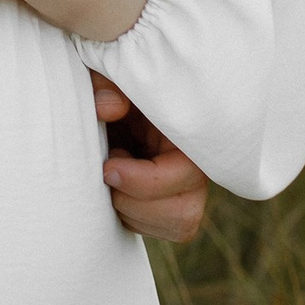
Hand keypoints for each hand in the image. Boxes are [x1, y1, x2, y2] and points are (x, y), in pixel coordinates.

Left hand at [96, 80, 209, 246]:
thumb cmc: (111, 84)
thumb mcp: (106, 74)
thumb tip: (108, 107)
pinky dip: (131, 217)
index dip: (145, 181)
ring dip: (132, 211)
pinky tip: (117, 188)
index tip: (109, 166)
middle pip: (186, 212)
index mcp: (188, 128)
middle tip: (106, 173)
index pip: (187, 173)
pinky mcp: (173, 201)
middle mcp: (198, 161)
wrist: (107, 100)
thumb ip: (106, 85)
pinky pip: (161, 230)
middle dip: (136, 202)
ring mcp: (189, 185)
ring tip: (112, 177)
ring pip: (178, 225)